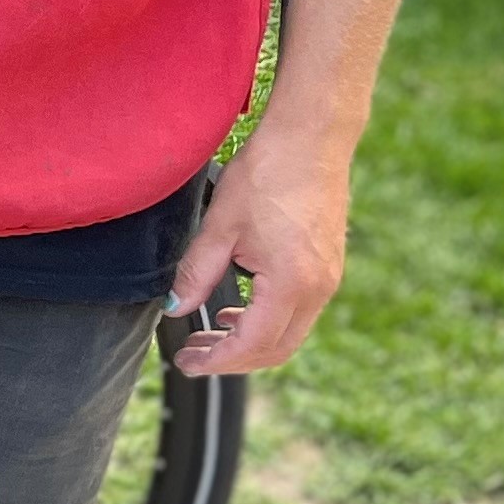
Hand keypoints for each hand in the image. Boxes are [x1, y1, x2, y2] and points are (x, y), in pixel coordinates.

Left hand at [165, 132, 347, 374]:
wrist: (311, 140)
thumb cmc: (266, 174)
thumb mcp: (220, 226)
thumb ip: (196, 274)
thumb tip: (175, 309)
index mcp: (291, 283)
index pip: (253, 344)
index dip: (217, 361)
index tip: (187, 363)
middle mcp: (318, 289)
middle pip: (276, 349)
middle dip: (232, 360)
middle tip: (192, 355)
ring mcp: (328, 279)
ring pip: (289, 334)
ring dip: (249, 342)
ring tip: (208, 336)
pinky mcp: (328, 267)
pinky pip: (298, 312)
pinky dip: (266, 321)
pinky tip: (236, 311)